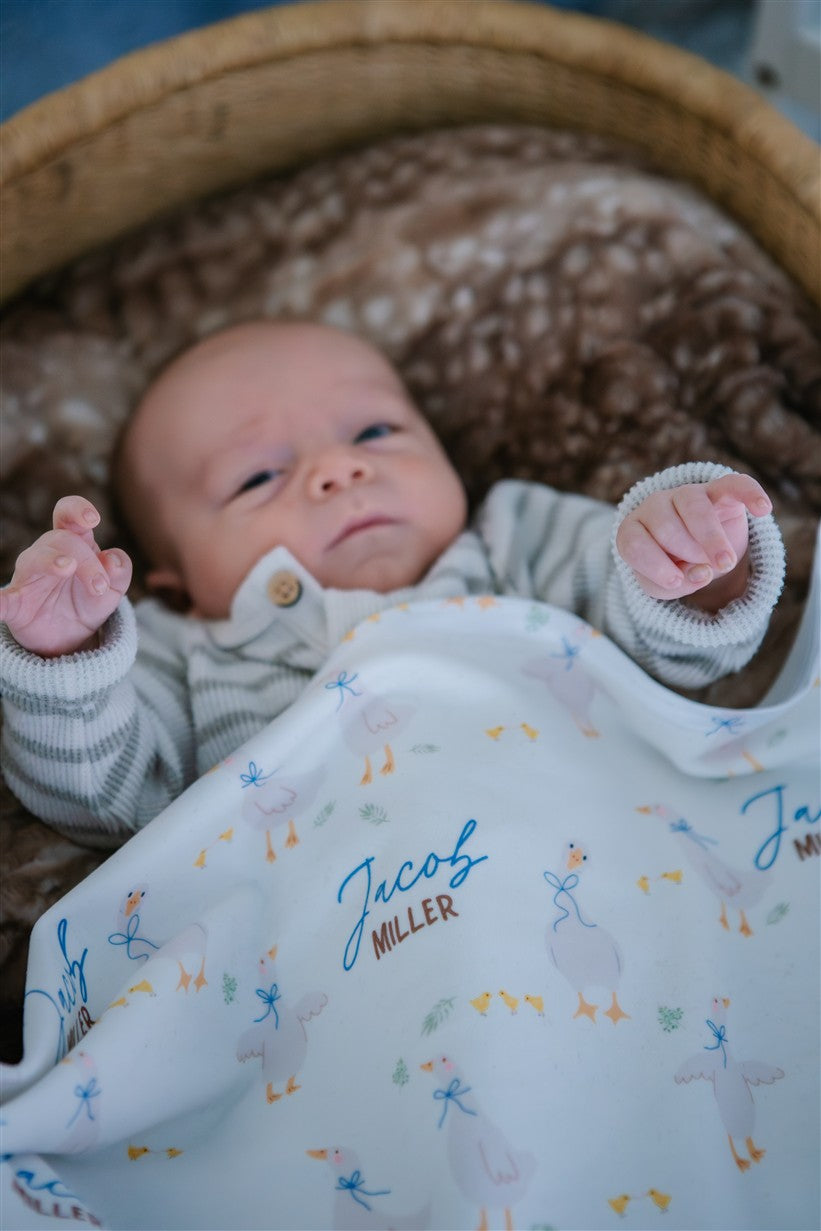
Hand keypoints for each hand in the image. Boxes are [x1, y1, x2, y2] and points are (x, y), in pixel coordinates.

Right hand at [0, 496, 131, 656]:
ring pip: (34, 559)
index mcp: (74, 543)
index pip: (68, 515)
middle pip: (62, 540)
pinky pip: (2, 600)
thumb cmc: (88, 600)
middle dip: (87, 561)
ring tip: (67, 568)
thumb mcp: (113, 588)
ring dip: (52, 562)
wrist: (71, 637)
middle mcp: (47, 554)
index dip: (77, 510)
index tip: (92, 519)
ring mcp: (28, 578)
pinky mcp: (15, 605)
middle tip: (100, 587)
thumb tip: (113, 560)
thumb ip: (120, 571)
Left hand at [616, 473, 771, 611]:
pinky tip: (763, 509)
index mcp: (633, 530)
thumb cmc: (674, 568)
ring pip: (695, 509)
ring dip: (711, 539)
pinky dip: (749, 494)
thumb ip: (677, 583)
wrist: (697, 554)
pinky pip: (734, 484)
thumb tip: (703, 572)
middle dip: (686, 553)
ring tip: (725, 563)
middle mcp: (655, 506)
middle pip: (666, 528)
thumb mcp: (667, 586)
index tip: (675, 582)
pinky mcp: (719, 490)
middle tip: (704, 568)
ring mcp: (686, 494)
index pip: (634, 544)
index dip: (655, 565)